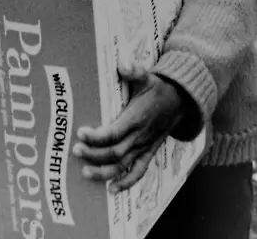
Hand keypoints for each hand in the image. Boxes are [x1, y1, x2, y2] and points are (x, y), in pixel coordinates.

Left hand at [72, 64, 186, 192]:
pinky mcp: (149, 152)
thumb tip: (122, 66)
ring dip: (104, 172)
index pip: (114, 132)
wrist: (181, 100)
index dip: (97, 136)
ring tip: (85, 173)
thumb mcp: (147, 75)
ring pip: (124, 166)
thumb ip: (134, 71)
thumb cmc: (159, 87)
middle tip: (75, 150)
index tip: (81, 133)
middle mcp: (140, 136)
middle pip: (115, 152)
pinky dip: (126, 183)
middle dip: (94, 154)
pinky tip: (112, 190)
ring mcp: (145, 147)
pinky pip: (139, 172)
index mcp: (137, 118)